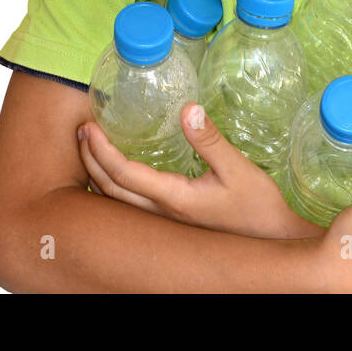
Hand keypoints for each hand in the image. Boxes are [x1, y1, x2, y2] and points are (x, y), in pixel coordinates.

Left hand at [77, 103, 318, 238]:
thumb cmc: (257, 207)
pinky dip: (114, 182)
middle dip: (89, 159)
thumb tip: (187, 108)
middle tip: (80, 130)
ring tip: (90, 146)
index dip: (101, 150)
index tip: (90, 126)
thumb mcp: (238, 169)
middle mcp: (162, 213)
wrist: (270, 241)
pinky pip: (130, 203)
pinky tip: (119, 168)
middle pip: (110, 189)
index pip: (123, 174)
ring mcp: (165, 220)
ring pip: (117, 200)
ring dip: (98, 172)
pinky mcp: (172, 219)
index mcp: (173, 198)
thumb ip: (210, 140)